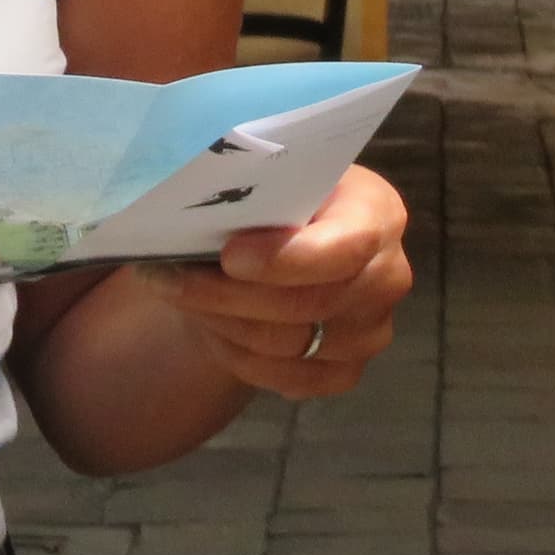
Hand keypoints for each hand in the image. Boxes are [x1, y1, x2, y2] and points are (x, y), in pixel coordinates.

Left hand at [142, 165, 412, 399]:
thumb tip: (201, 200)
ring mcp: (371, 331)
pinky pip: (285, 378)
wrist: (290, 242)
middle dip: (228, 294)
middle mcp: (387, 276)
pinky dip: (237, 355)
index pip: (346, 246)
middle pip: (307, 304)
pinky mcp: (346, 371)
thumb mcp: (281, 175)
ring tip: (175, 293)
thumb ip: (260, 186)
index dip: (286, 259)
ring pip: (287, 345)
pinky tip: (208, 325)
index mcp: (379, 214)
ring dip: (222, 322)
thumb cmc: (284, 197)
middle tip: (167, 276)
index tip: (228, 255)